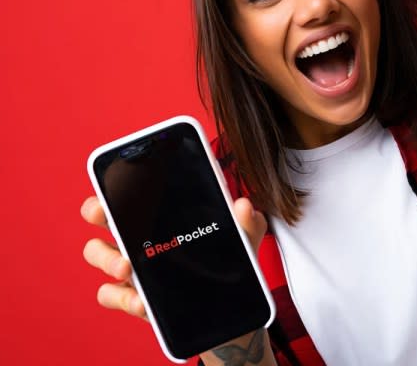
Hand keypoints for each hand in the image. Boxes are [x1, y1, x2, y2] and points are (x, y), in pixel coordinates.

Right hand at [80, 196, 266, 320]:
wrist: (231, 308)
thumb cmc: (228, 263)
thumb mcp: (242, 241)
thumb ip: (246, 224)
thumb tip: (245, 206)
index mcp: (161, 215)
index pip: (130, 190)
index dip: (115, 181)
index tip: (115, 179)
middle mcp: (140, 237)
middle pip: (102, 216)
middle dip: (97, 212)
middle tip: (108, 216)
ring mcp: (134, 268)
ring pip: (99, 255)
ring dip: (108, 258)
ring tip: (128, 266)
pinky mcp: (134, 298)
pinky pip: (111, 295)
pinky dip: (122, 297)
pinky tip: (141, 300)